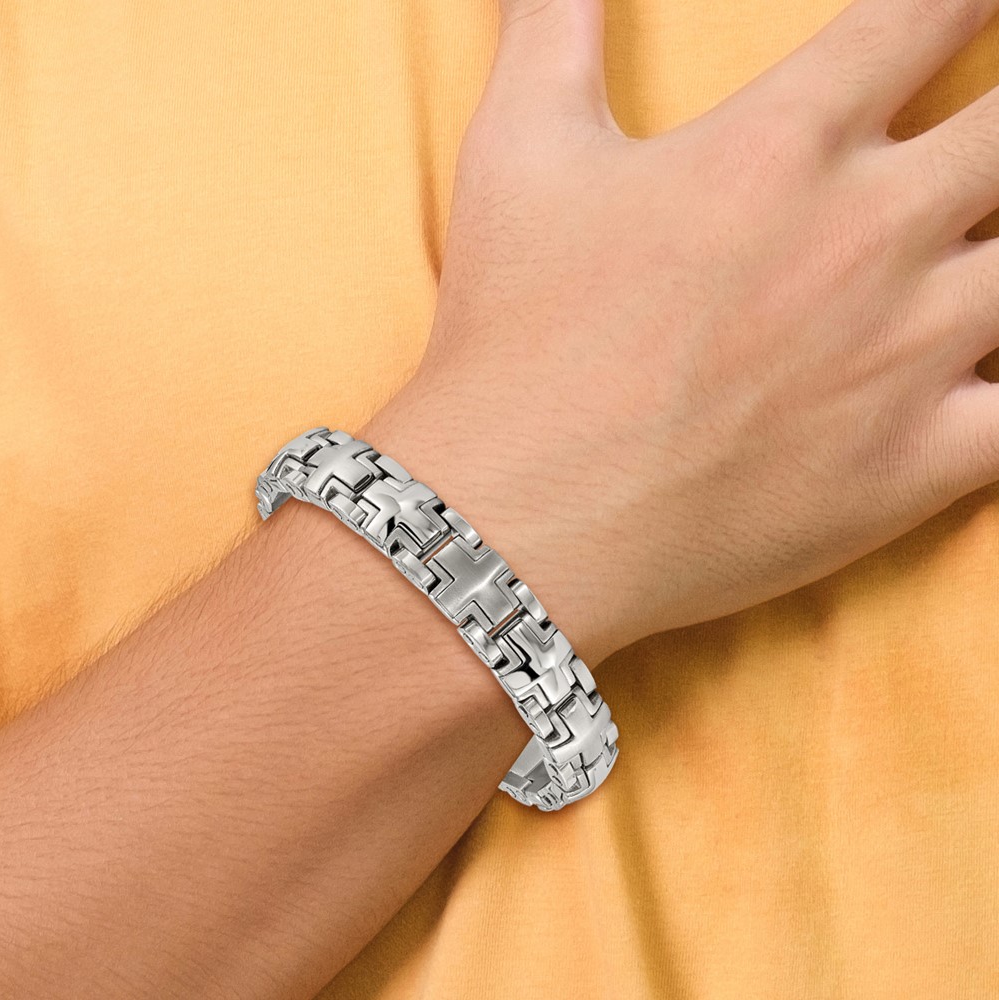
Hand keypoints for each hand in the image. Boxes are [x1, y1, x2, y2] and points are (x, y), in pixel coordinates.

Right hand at [364, 0, 998, 663]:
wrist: (518, 516)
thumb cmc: (513, 340)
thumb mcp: (513, 156)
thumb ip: (550, 25)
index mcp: (783, 146)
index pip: (930, 13)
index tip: (970, 11)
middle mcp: (870, 236)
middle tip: (989, 135)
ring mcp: (906, 356)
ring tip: (985, 247)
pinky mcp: (914, 466)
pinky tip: (991, 378)